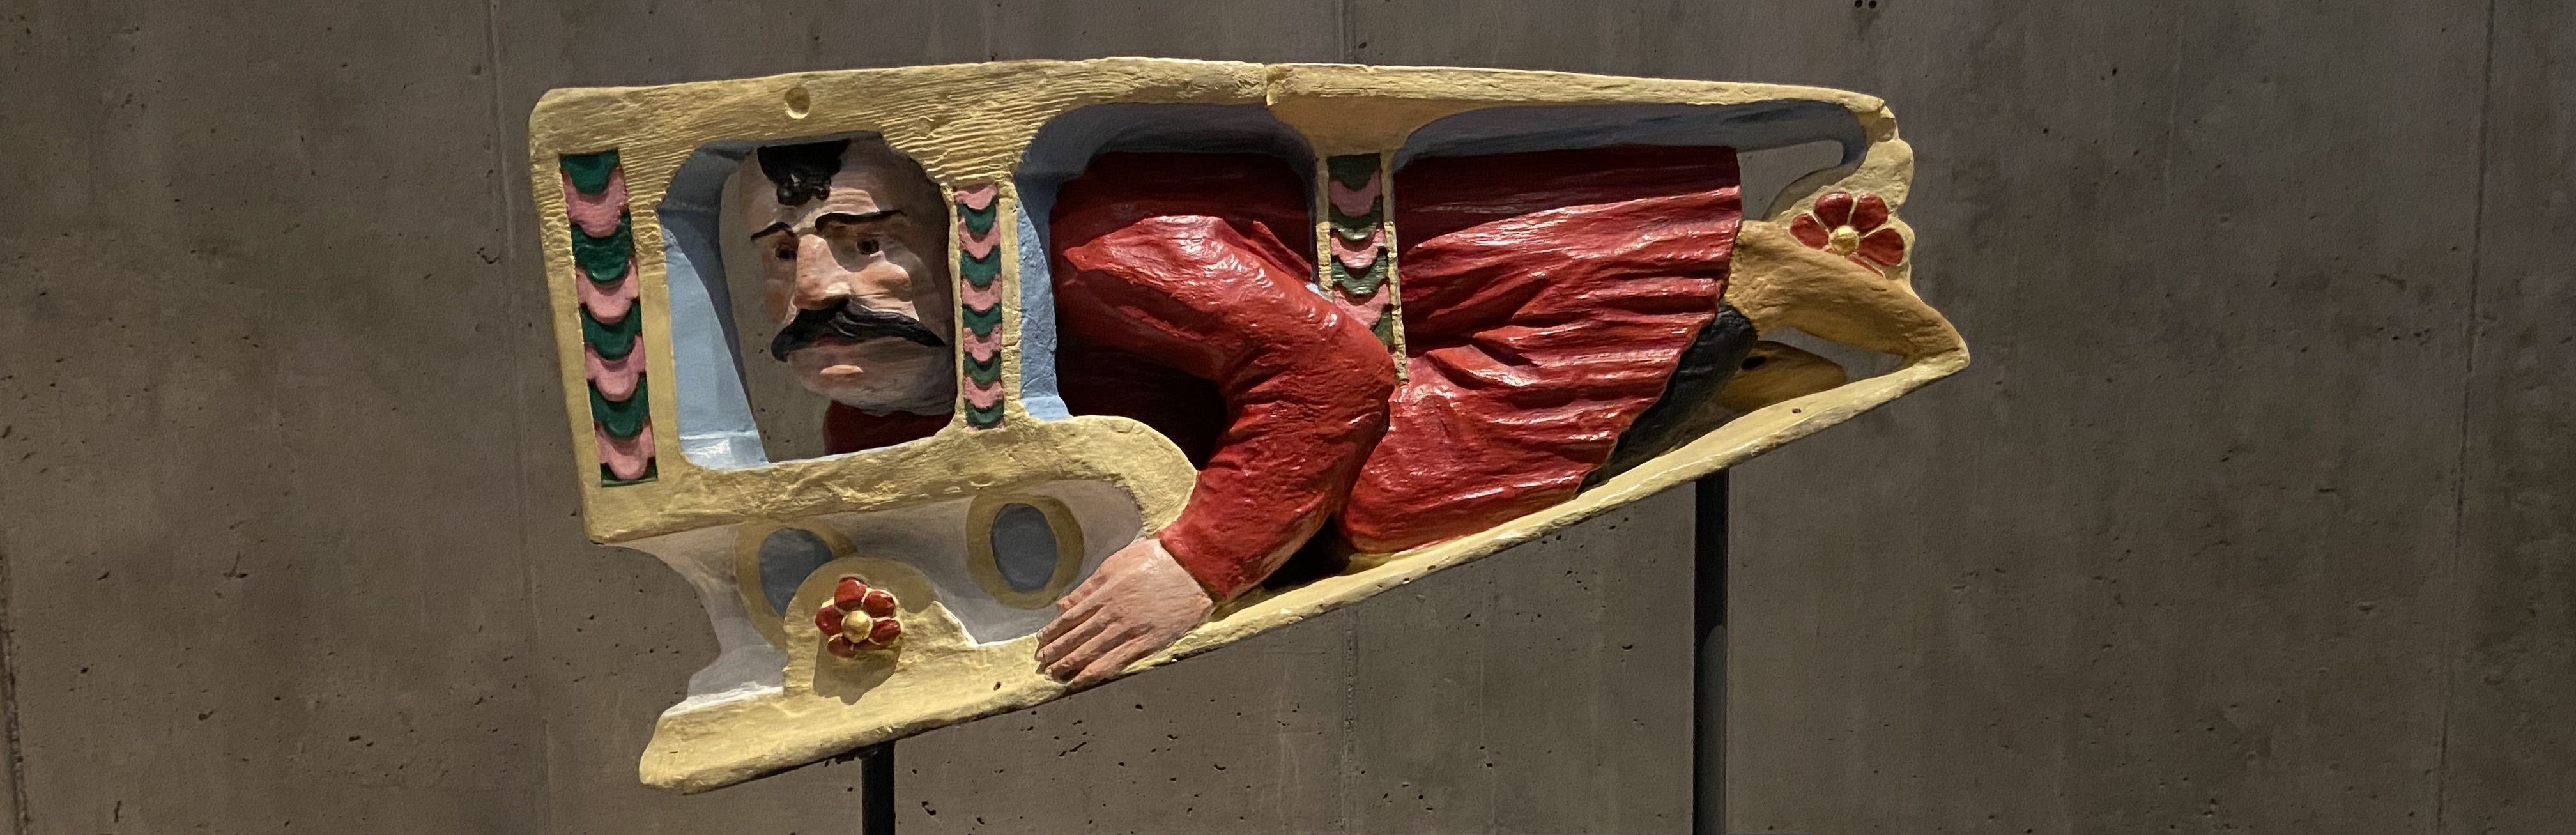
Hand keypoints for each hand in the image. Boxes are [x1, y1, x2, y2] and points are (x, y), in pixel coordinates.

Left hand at [1036, 537, 1214, 686]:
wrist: (1194, 568)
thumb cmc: (1157, 560)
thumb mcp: (1117, 563)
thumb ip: (1088, 587)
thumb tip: (1063, 604)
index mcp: (1104, 592)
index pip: (1070, 617)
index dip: (1053, 631)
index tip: (1041, 641)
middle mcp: (1112, 613)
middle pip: (1076, 637)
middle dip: (1056, 651)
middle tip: (1041, 662)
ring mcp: (1129, 630)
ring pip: (1091, 652)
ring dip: (1069, 664)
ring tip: (1054, 673)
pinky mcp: (1147, 642)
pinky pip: (1116, 661)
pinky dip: (1096, 673)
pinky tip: (1082, 680)